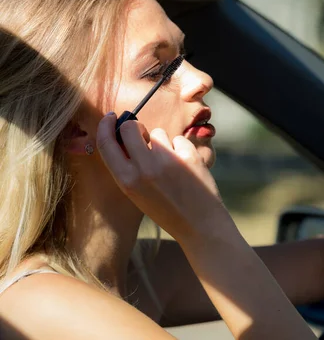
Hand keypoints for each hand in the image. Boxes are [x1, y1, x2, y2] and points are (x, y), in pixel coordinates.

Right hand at [96, 112, 229, 241]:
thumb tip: (125, 136)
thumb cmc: (167, 209)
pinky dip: (183, 149)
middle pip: (130, 127)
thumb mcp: (137, 193)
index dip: (106, 126)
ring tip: (171, 164)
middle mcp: (144, 169)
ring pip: (158, 132)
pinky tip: (187, 167)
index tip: (110, 117)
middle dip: (136, 127)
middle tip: (145, 136)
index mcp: (126, 180)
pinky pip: (179, 139)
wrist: (199, 225)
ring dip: (163, 142)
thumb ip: (128, 167)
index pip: (105, 143)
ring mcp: (167, 161)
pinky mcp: (188, 156)